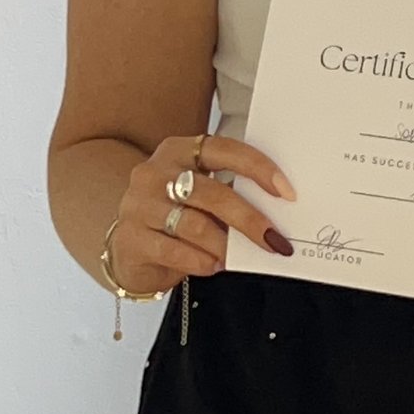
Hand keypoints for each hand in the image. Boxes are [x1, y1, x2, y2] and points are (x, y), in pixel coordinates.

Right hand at [106, 132, 294, 295]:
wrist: (128, 247)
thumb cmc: (174, 218)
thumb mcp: (199, 196)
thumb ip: (229, 193)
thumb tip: (275, 211)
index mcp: (179, 151)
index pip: (223, 149)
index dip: (257, 168)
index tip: (285, 192)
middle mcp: (156, 173)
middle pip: (212, 192)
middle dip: (250, 219)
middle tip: (275, 240)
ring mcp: (140, 205)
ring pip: (195, 225)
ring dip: (224, 245)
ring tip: (235, 256)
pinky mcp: (132, 238)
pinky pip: (176, 251)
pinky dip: (202, 261)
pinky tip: (212, 264)